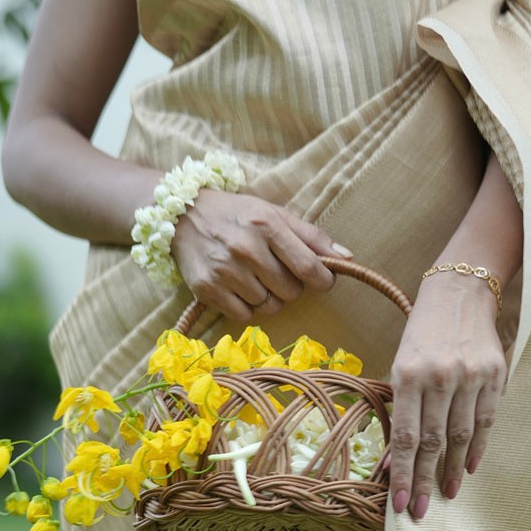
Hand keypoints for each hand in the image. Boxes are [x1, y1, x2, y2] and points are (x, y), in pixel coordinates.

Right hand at [172, 189, 351, 324]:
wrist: (182, 215)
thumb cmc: (237, 214)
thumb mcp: (274, 214)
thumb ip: (311, 236)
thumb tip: (347, 258)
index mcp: (266, 225)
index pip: (308, 267)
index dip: (323, 280)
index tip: (322, 280)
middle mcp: (245, 248)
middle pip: (291, 292)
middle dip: (291, 286)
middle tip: (277, 272)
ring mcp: (224, 271)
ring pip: (270, 307)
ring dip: (270, 297)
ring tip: (256, 278)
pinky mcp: (207, 289)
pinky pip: (245, 316)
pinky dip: (248, 307)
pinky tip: (240, 288)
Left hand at [386, 269, 507, 519]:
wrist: (460, 293)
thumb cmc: (422, 334)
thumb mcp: (400, 365)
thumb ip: (399, 411)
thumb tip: (394, 461)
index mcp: (408, 374)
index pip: (407, 436)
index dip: (404, 473)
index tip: (399, 503)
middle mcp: (440, 376)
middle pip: (434, 442)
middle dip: (425, 481)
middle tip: (421, 510)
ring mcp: (471, 376)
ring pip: (461, 435)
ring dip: (453, 470)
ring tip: (446, 494)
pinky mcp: (495, 374)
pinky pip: (487, 420)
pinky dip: (477, 447)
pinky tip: (469, 468)